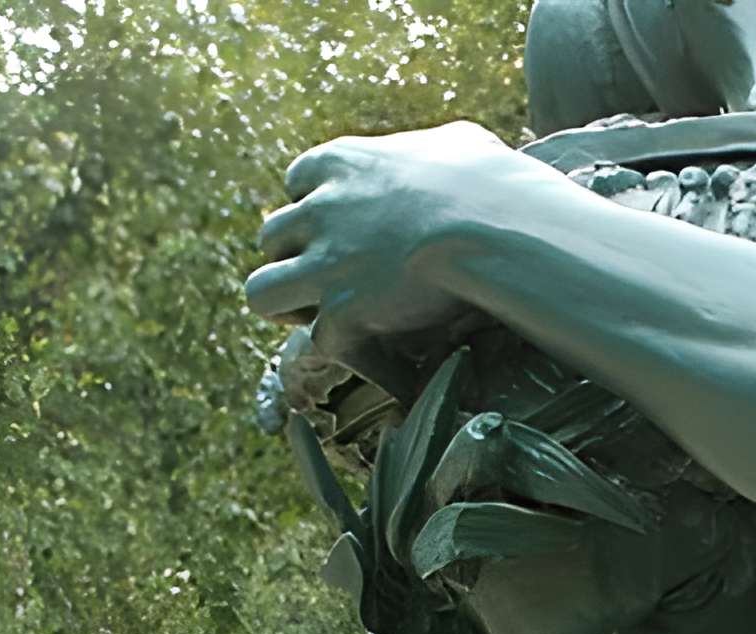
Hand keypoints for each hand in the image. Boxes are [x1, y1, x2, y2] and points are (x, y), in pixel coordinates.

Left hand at [246, 121, 519, 371]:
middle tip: (328, 283)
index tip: (343, 231)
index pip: (297, 182)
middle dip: (296, 261)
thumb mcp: (456, 144)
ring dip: (290, 308)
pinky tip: (390, 367)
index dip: (317, 211)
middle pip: (272, 238)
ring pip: (262, 293)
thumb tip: (458, 154)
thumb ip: (436, 150)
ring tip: (326, 321)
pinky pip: (323, 343)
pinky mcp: (342, 309)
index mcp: (338, 162)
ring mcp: (325, 263)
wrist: (494, 228)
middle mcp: (319, 210)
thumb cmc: (486, 183)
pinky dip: (355, 356)